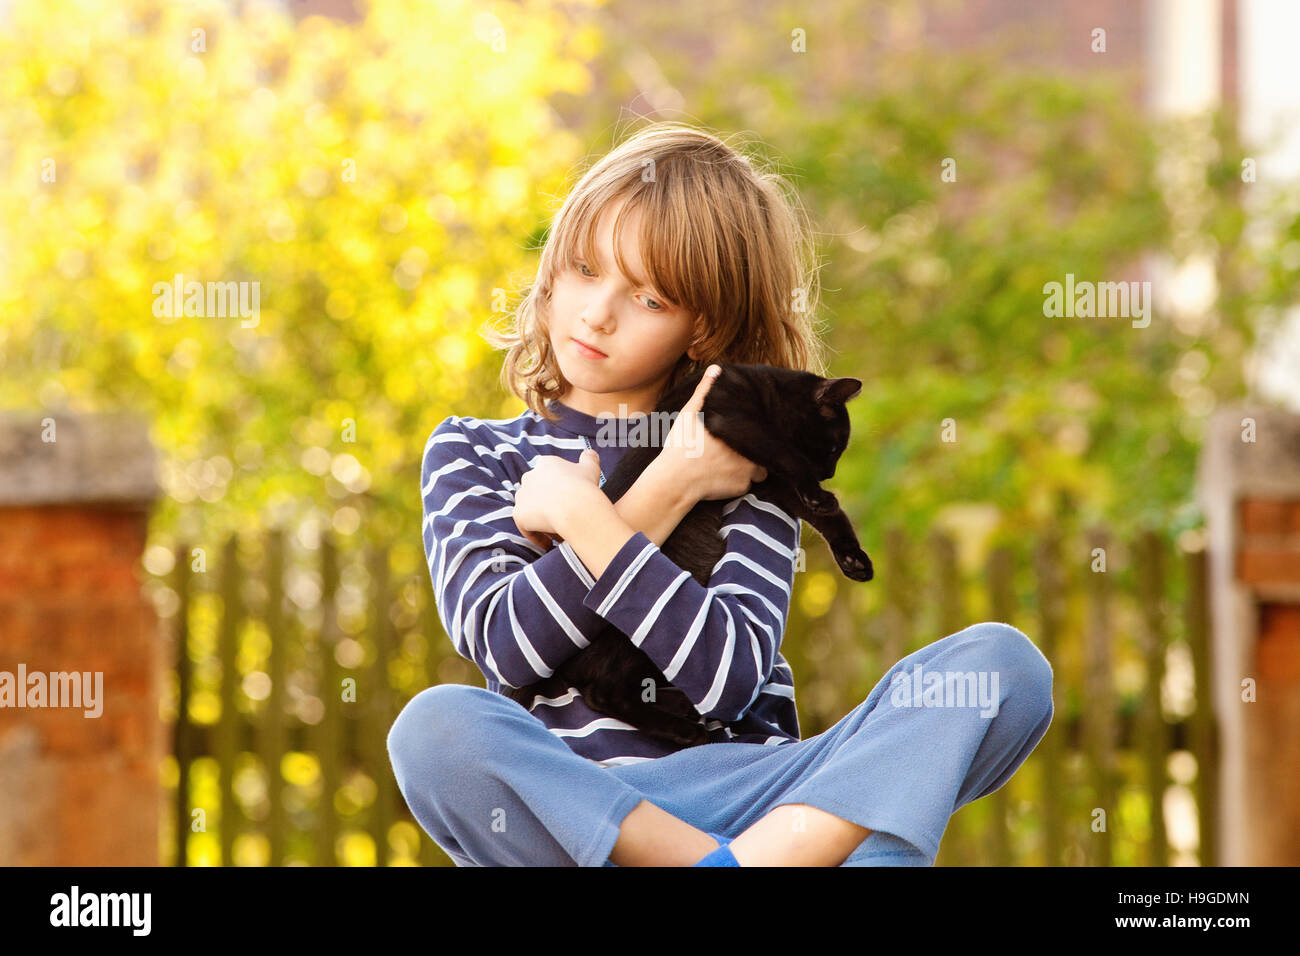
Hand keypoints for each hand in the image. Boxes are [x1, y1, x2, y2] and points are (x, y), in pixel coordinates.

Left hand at [512, 448, 603, 551]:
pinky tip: (548, 544)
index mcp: (546, 464)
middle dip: (547, 503)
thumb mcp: (591, 467)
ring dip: (540, 520)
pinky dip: (536, 536)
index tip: (569, 501)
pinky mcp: (519, 514)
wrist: (576, 506)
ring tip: (556, 533)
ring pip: (530, 510)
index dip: (559, 490)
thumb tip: (590, 454)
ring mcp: (522, 496)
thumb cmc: (585, 487)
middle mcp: (529, 476)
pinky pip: (526, 527)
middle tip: (562, 517)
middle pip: (537, 492)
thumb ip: (589, 458)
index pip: (549, 476)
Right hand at [654, 364, 766, 505]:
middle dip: (753, 451)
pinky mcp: (741, 489)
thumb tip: (716, 368)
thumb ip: (705, 391)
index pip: (760, 430)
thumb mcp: (690, 413)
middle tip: (734, 450)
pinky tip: (722, 477)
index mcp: (740, 431)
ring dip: (749, 467)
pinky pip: (747, 485)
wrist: (675, 481)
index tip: (742, 434)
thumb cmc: (682, 446)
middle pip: (761, 450)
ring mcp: (748, 471)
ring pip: (759, 469)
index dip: (753, 433)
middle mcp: (750, 449)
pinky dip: (737, 482)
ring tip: (729, 464)